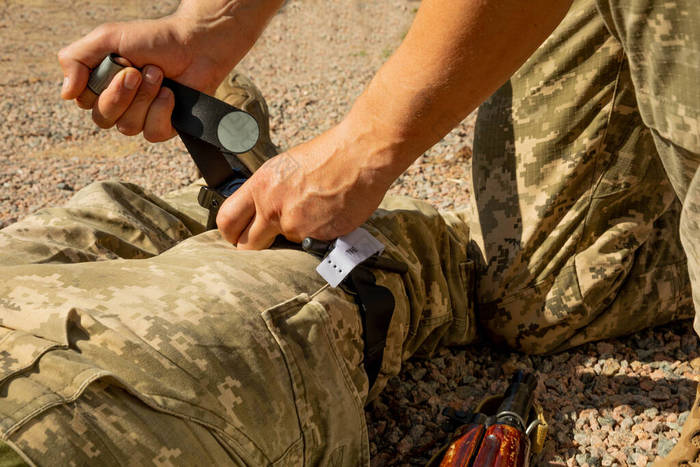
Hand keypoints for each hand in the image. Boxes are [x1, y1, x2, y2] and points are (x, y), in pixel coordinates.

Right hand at [57, 0, 281, 140]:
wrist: (195, 45)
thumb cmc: (154, 39)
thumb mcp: (107, 38)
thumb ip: (75, 59)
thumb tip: (65, 94)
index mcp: (101, 84)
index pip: (84, 103)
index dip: (100, 88)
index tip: (121, 65)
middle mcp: (119, 104)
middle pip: (103, 119)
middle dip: (123, 94)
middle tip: (140, 71)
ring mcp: (142, 117)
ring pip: (128, 127)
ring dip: (145, 98)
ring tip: (160, 75)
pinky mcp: (165, 127)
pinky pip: (152, 133)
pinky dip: (162, 111)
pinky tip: (171, 94)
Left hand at [216, 122, 396, 248]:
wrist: (361, 155)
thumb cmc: (327, 155)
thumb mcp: (284, 167)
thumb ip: (267, 193)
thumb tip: (258, 212)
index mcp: (260, 187)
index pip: (226, 221)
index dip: (229, 234)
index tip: (235, 237)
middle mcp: (274, 209)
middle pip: (248, 246)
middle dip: (255, 247)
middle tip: (267, 240)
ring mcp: (297, 226)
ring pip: (286, 245)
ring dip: (296, 235)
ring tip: (315, 212)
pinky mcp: (319, 238)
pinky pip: (312, 244)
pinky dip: (318, 235)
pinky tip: (330, 215)